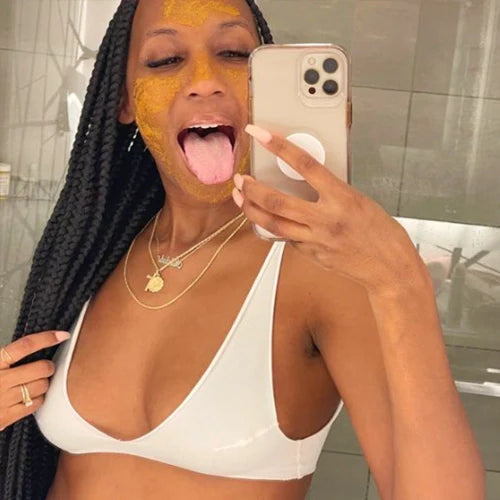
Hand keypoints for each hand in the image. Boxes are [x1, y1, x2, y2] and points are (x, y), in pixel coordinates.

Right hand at [0, 331, 69, 430]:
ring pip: (42, 386)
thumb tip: (33, 344)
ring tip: (34, 382)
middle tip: (43, 367)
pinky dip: (38, 398)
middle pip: (41, 368)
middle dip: (47, 366)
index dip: (46, 338)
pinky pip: (36, 404)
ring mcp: (3, 400)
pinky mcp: (6, 418)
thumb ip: (6, 356)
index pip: (25, 346)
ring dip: (43, 382)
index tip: (62, 335)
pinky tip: (29, 396)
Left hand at [233, 124, 426, 294]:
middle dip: (252, 188)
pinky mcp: (310, 255)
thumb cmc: (381, 233)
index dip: (279, 146)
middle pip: (277, 201)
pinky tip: (266, 219)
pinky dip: (273, 227)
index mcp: (342, 198)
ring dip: (251, 210)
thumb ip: (331, 191)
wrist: (389, 268)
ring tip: (241, 197)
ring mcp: (315, 240)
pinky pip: (285, 238)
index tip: (260, 134)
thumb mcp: (359, 200)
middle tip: (240, 178)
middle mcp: (325, 220)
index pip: (304, 165)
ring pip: (272, 224)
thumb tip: (307, 181)